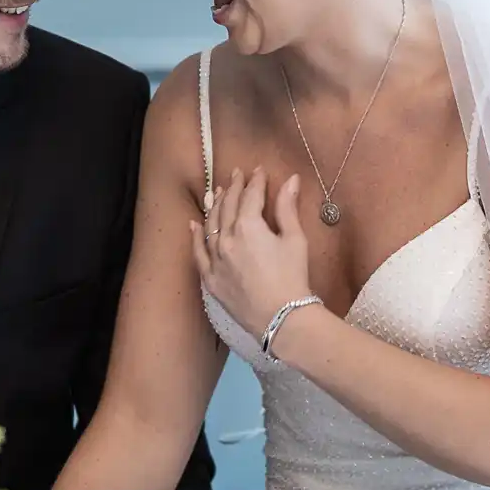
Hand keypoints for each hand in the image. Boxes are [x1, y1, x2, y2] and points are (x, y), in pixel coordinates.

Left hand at [190, 167, 313, 341]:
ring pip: (210, 225)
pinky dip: (195, 236)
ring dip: (215, 206)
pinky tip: (193, 224)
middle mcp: (226, 238)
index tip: (259, 171)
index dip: (255, 181)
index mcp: (249, 226)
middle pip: (228, 206)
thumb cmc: (293, 277)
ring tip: (217, 192)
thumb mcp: (295, 240)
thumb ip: (288, 208)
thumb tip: (290, 180)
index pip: (250, 196)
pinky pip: (198, 252)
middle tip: (236, 175)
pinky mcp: (210, 278)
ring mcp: (215, 259)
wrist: (281, 317)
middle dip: (234, 188)